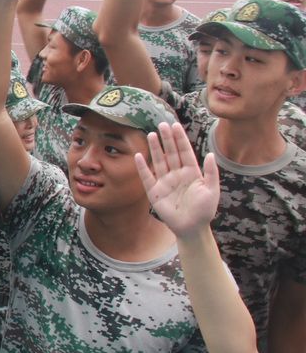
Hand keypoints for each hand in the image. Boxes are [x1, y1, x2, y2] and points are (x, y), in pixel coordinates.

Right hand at [135, 122, 219, 237]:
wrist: (192, 228)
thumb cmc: (205, 211)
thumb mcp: (212, 191)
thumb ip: (211, 172)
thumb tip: (210, 154)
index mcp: (192, 173)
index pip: (184, 152)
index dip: (180, 139)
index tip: (175, 126)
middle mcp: (177, 174)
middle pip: (170, 153)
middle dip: (167, 139)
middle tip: (162, 124)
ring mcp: (165, 182)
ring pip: (159, 161)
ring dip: (155, 148)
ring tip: (151, 134)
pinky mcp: (155, 192)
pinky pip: (147, 177)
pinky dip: (142, 167)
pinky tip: (139, 156)